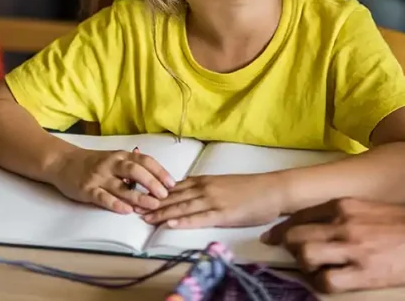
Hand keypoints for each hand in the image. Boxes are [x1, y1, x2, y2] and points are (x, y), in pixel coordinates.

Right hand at [49, 146, 174, 214]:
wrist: (63, 162)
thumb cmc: (93, 162)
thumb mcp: (114, 158)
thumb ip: (131, 166)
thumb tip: (156, 179)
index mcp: (121, 155)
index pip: (145, 161)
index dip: (160, 171)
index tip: (172, 183)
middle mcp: (112, 164)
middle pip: (136, 171)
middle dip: (152, 183)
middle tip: (165, 195)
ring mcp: (99, 177)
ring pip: (122, 186)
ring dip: (138, 196)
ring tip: (152, 205)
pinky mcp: (87, 189)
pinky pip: (103, 197)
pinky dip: (115, 204)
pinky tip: (126, 211)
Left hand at [142, 172, 285, 227]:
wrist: (272, 189)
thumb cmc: (251, 188)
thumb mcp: (224, 184)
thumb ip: (207, 188)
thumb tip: (190, 194)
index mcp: (205, 180)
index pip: (175, 187)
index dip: (155, 193)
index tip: (138, 197)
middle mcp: (205, 188)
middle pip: (173, 197)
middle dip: (152, 203)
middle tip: (132, 208)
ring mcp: (213, 201)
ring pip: (181, 207)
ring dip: (161, 213)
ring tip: (144, 218)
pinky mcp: (222, 214)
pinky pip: (198, 218)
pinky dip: (182, 221)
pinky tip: (169, 224)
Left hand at [262, 198, 404, 292]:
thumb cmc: (402, 220)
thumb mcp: (365, 206)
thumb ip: (340, 213)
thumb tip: (315, 224)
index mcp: (343, 205)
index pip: (299, 217)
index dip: (282, 230)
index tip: (273, 238)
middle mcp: (342, 224)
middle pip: (296, 237)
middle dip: (288, 248)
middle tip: (291, 255)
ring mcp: (351, 249)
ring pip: (306, 257)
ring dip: (303, 265)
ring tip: (312, 268)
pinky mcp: (362, 274)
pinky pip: (325, 282)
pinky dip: (319, 283)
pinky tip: (326, 281)